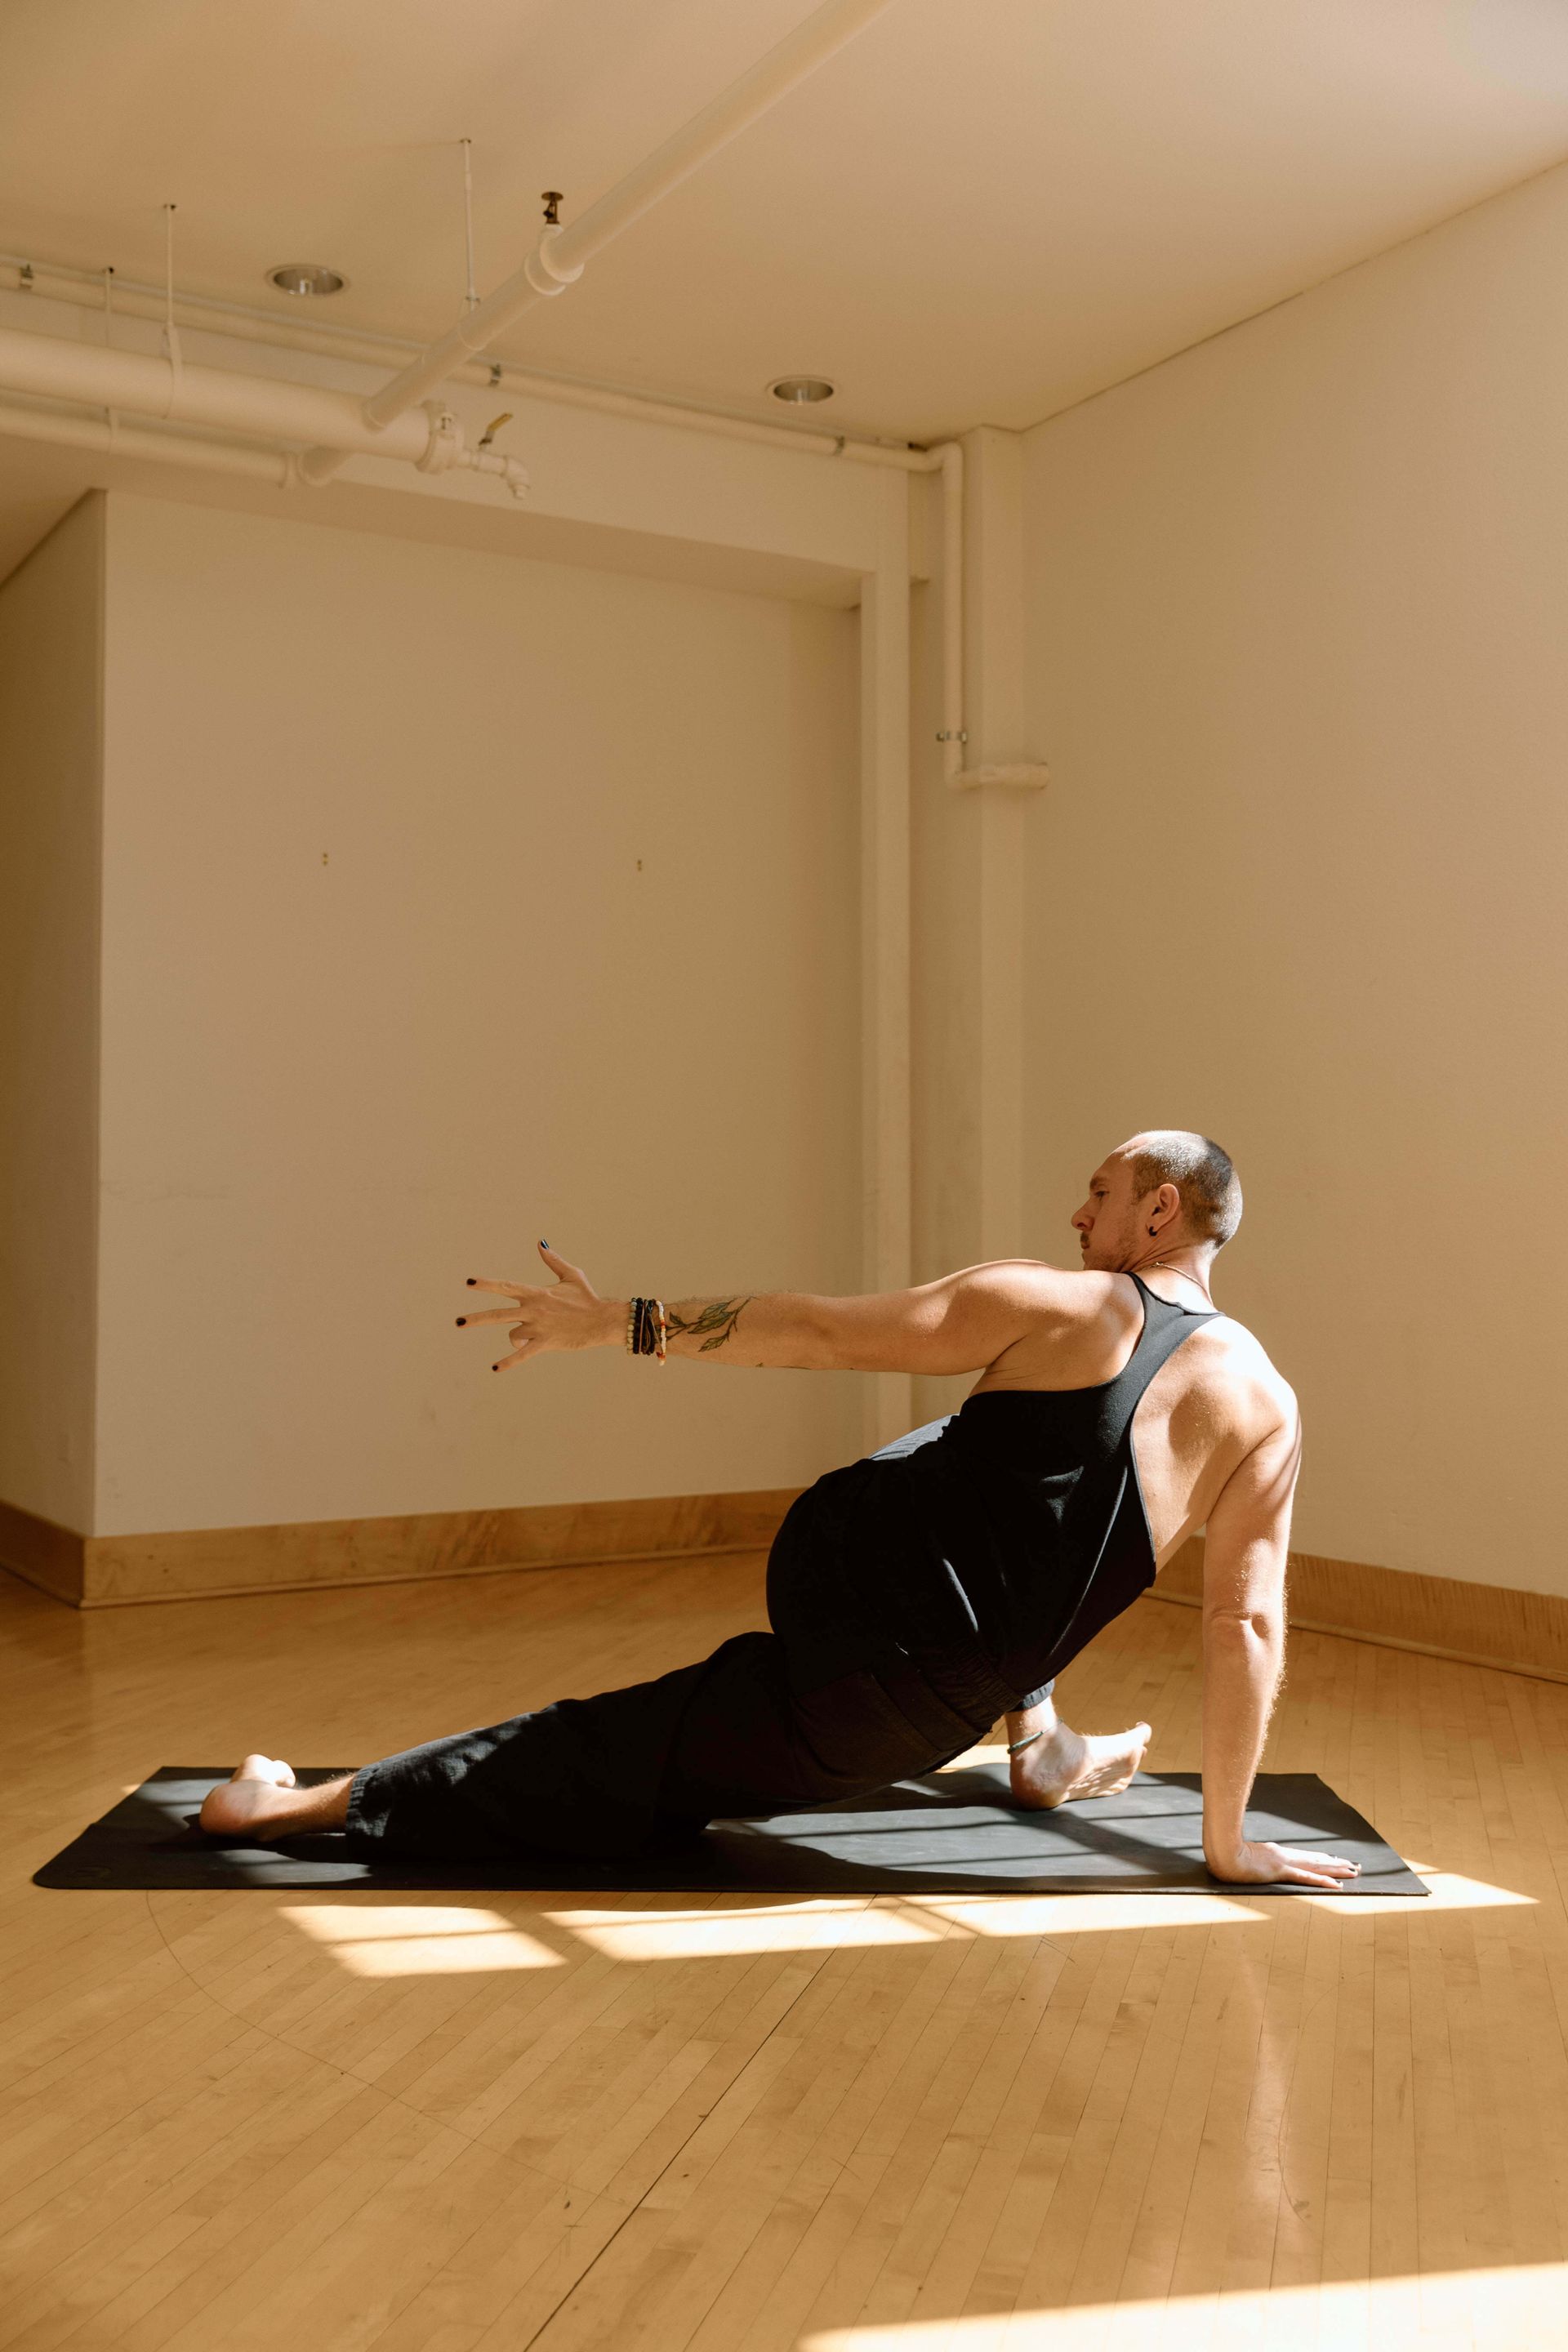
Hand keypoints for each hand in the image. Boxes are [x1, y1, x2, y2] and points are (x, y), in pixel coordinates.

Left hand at [456, 1243, 613, 1370]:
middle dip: (476, 1319)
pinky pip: (522, 1354)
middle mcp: (533, 1310)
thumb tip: (540, 1243)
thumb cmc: (586, 1298)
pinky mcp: (545, 1343)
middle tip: (457, 1323)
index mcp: (536, 1293)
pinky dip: (508, 1361)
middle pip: (497, 1315)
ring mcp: (538, 1327)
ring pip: (513, 1336)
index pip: (506, 1287)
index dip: (487, 1285)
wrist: (601, 1320)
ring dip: (516, 1339)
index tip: (469, 1283)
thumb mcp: (571, 1275)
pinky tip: (495, 1368)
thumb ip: (552, 1260)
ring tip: (529, 1339)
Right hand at [1204, 1837, 1360, 1889]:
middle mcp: (1284, 1855)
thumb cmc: (1227, 1855)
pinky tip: (1337, 1884)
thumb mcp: (1241, 1856)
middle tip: (1355, 1865)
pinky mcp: (1281, 1872)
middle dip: (1336, 1863)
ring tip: (1354, 1871)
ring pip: (1317, 1866)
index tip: (1335, 1859)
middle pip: (1316, 1859)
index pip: (1304, 1856)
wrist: (1222, 1853)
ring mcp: (1284, 1863)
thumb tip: (1247, 1861)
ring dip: (1337, 1870)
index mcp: (1276, 1853)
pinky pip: (1306, 1878)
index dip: (1321, 1858)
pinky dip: (1323, 1881)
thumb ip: (1250, 1858)